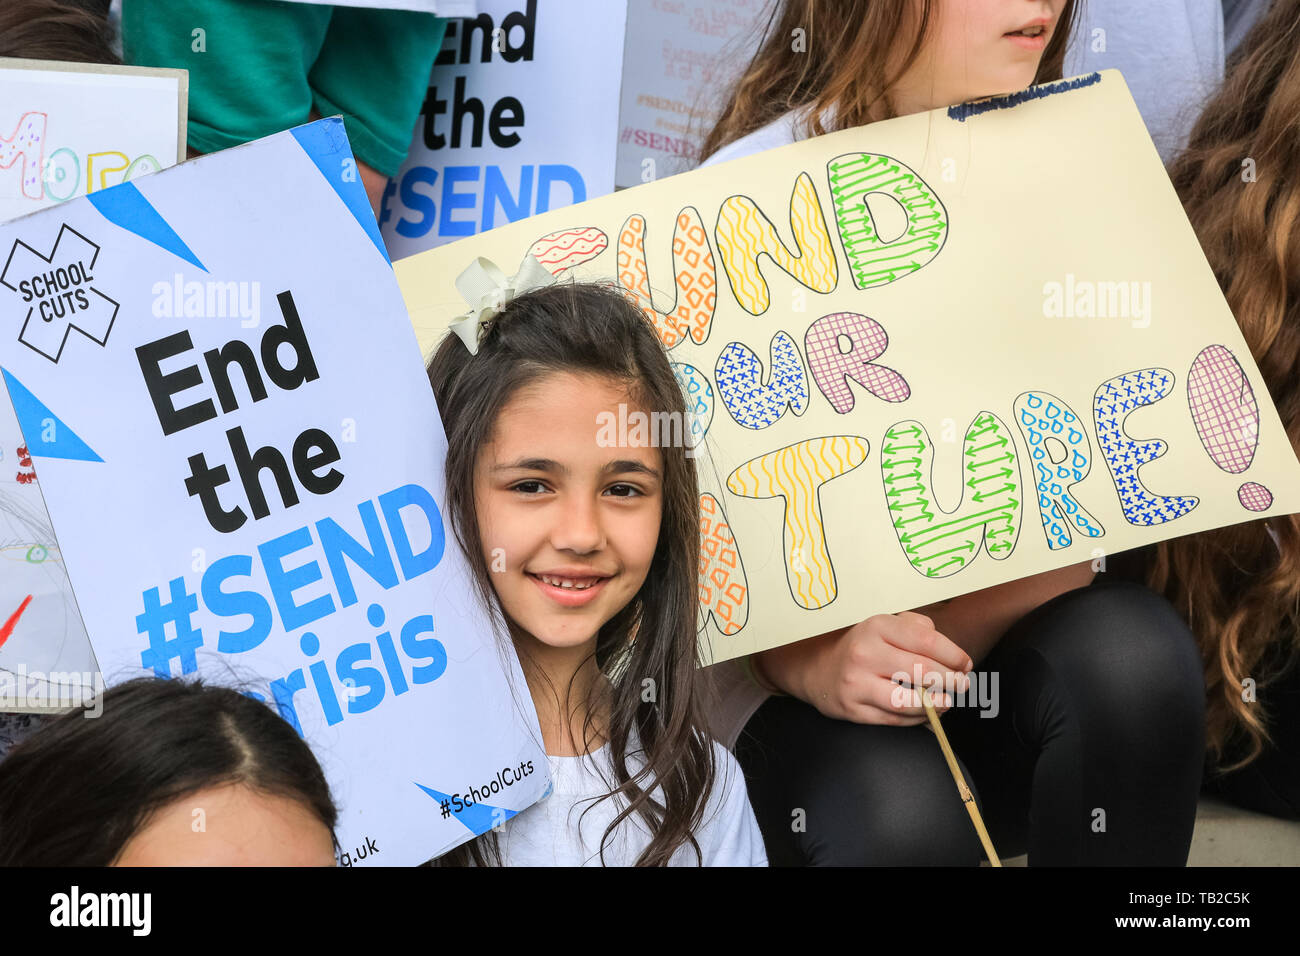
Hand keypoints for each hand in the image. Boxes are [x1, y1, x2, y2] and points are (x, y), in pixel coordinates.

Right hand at [756, 612, 973, 725]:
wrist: (815, 668)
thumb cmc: (861, 646)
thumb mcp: (884, 625)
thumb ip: (916, 627)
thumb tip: (948, 650)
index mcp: (877, 627)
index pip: (927, 640)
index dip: (954, 655)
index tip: (965, 664)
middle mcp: (866, 653)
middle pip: (923, 671)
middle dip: (951, 681)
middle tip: (962, 685)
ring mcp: (857, 683)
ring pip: (910, 701)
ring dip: (937, 705)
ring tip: (947, 702)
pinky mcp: (853, 709)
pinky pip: (895, 719)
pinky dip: (917, 719)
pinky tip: (926, 713)